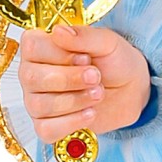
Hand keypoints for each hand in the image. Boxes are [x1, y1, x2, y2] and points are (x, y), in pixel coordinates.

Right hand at [18, 24, 150, 142]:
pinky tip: (90, 112)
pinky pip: (45, 130)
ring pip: (39, 105)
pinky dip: (72, 122)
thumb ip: (84, 36)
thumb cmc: (115, 60)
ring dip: (75, 99)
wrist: (130, 89)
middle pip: (32, 78)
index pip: (31, 46)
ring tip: (98, 92)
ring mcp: (37, 101)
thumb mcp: (107, 41)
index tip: (83, 56)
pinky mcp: (46, 126)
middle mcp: (34, 73)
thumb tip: (58, 31)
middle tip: (96, 76)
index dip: (56, 52)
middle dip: (69, 78)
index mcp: (45, 47)